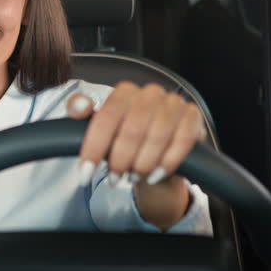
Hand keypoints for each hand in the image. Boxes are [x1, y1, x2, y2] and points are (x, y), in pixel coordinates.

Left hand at [68, 82, 206, 229]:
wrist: (158, 148)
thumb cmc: (125, 137)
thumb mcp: (101, 127)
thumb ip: (82, 113)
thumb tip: (78, 106)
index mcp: (124, 92)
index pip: (106, 118)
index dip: (94, 148)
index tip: (85, 173)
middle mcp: (150, 92)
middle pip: (132, 130)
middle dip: (119, 160)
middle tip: (113, 179)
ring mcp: (173, 103)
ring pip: (157, 137)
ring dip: (142, 164)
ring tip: (133, 177)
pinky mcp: (192, 116)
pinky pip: (182, 141)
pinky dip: (167, 162)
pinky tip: (155, 175)